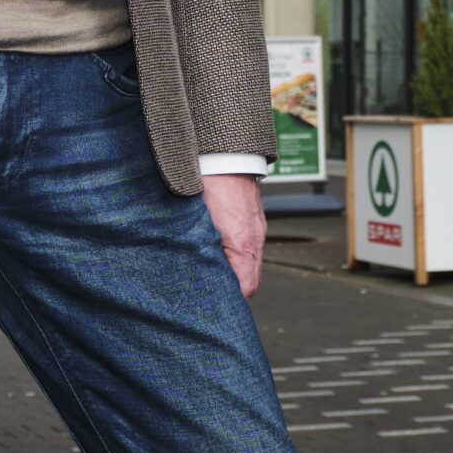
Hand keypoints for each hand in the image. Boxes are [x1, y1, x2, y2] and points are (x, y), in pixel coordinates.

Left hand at [201, 173, 265, 297]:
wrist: (223, 151)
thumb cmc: (207, 183)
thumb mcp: (196, 224)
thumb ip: (199, 253)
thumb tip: (196, 275)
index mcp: (243, 243)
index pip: (246, 289)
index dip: (230, 298)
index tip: (212, 301)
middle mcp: (255, 237)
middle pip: (251, 278)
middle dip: (233, 287)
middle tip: (209, 290)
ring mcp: (257, 226)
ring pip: (250, 260)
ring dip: (234, 268)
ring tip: (211, 268)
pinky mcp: (254, 217)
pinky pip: (249, 244)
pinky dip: (237, 251)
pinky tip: (218, 246)